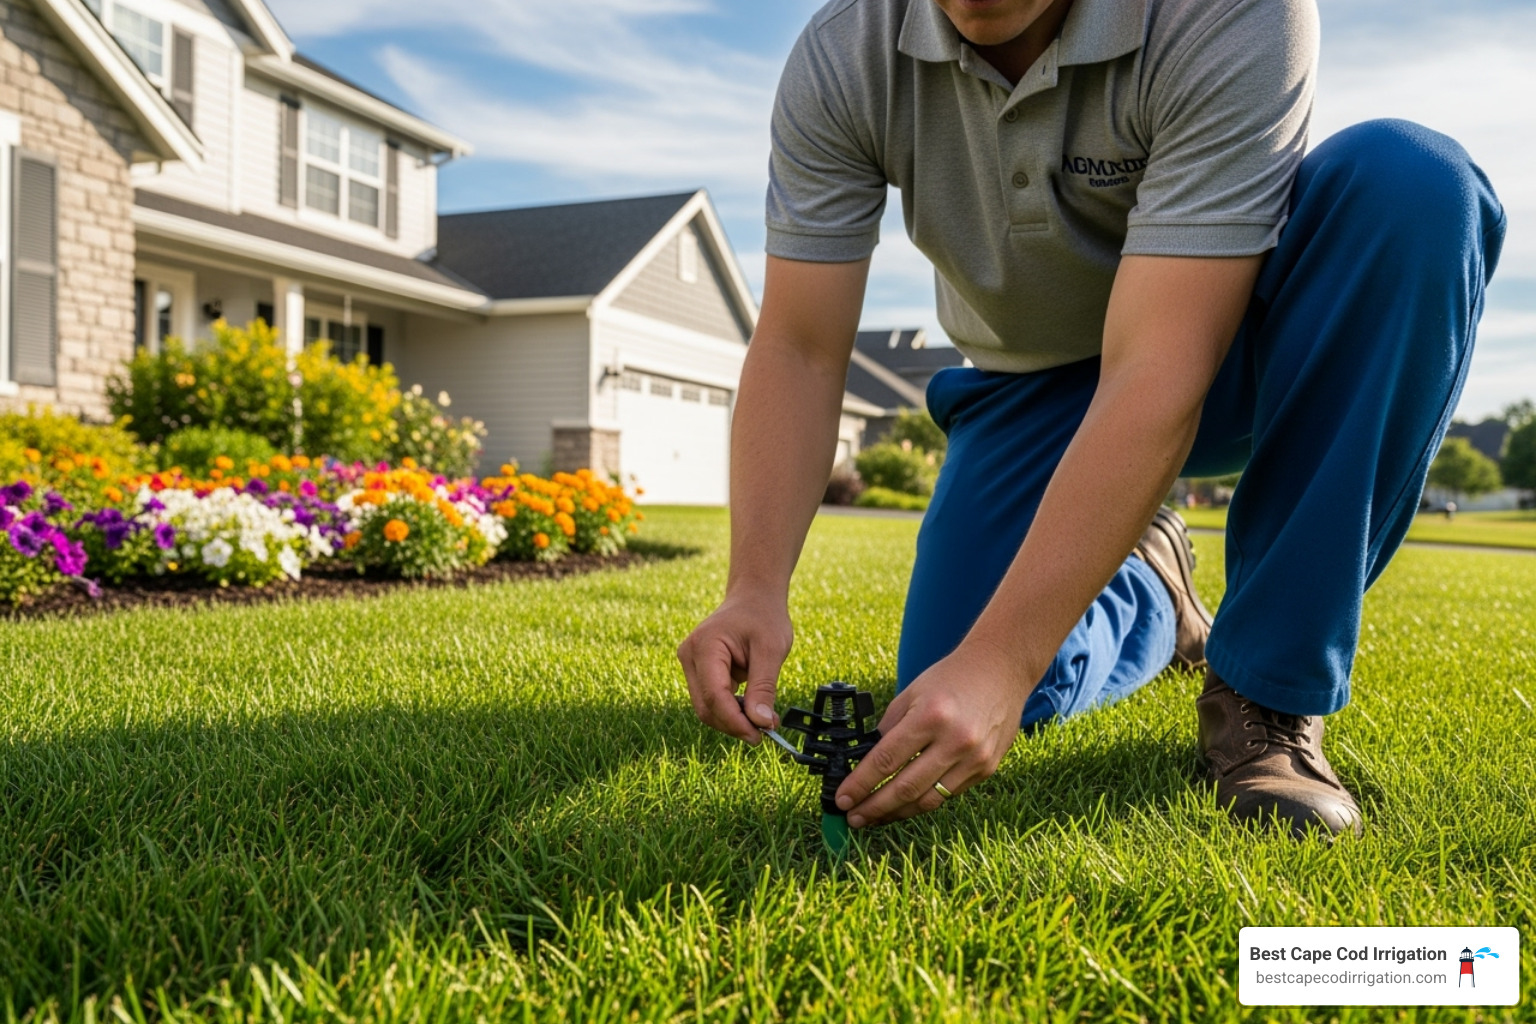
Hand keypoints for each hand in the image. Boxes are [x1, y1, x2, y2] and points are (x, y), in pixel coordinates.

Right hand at [678, 590, 792, 743]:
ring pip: (707, 708)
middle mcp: (690, 656)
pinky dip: (731, 710)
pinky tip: (752, 709)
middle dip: (734, 724)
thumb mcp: (772, 650)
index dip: (735, 721)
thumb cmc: (764, 616)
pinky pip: (711, 699)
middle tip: (765, 732)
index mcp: (705, 646)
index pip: (714, 696)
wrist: (754, 597)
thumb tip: (761, 723)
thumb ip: (763, 687)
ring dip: (733, 720)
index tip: (759, 735)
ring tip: (763, 719)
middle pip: (706, 707)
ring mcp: (690, 663)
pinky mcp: (698, 671)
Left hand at [835, 639, 1032, 827]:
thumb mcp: (911, 693)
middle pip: (905, 788)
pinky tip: (905, 804)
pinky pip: (948, 794)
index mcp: (930, 716)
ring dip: (897, 813)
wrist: (1000, 671)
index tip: (842, 799)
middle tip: (853, 817)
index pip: (886, 760)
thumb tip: (864, 765)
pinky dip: (923, 801)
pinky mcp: (986, 769)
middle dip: (874, 808)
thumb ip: (889, 729)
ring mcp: (974, 759)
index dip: (860, 784)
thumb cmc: (951, 678)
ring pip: (928, 800)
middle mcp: (955, 741)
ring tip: (875, 817)